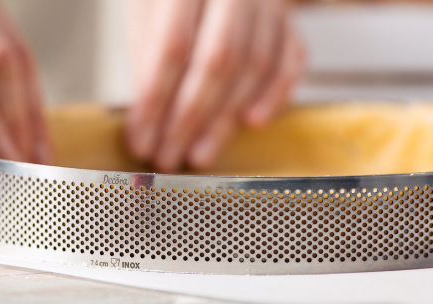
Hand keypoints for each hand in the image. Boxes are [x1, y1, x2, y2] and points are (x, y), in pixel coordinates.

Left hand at [126, 0, 304, 171]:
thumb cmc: (169, 0)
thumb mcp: (143, 16)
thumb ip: (146, 60)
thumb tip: (148, 122)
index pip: (173, 46)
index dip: (156, 102)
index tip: (141, 141)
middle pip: (218, 60)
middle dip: (189, 120)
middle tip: (169, 158)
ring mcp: (268, 1)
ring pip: (254, 65)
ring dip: (224, 121)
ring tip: (198, 156)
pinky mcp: (287, 20)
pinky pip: (291, 60)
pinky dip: (274, 95)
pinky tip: (251, 124)